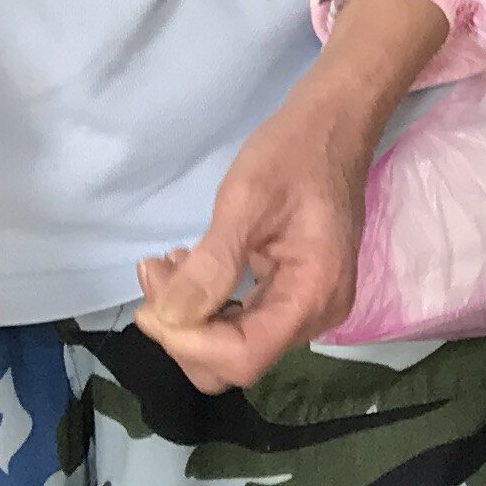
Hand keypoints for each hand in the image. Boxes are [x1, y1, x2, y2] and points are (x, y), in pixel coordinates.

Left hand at [135, 0, 447, 392]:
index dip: (188, 342)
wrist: (335, 123)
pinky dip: (208, 306)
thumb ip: (210, 265)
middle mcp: (318, 314)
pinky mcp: (297, 296)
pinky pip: (243, 323)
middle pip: (235, 361)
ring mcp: (310, 308)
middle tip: (154, 275)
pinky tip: (190, 269)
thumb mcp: (245, 201)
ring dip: (190, 317)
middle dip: (183, 329)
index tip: (150, 302)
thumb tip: (168, 319)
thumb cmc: (294, 152)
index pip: (242, 357)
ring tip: (165, 266)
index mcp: (314, 293)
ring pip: (233, 346)